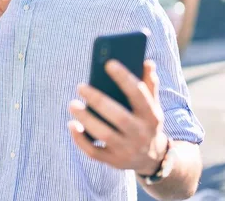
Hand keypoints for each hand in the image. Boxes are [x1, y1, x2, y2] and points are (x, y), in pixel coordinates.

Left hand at [68, 60, 167, 174]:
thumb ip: (149, 84)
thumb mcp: (152, 105)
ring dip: (86, 119)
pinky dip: (80, 139)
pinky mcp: (113, 161)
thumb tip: (147, 62)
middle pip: (119, 117)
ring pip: (104, 134)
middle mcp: (141, 134)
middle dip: (98, 101)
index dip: (125, 78)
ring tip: (72, 104)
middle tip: (80, 86)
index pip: (139, 95)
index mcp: (151, 116)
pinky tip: (72, 124)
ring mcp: (127, 150)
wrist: (151, 158)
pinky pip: (94, 152)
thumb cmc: (146, 122)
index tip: (108, 63)